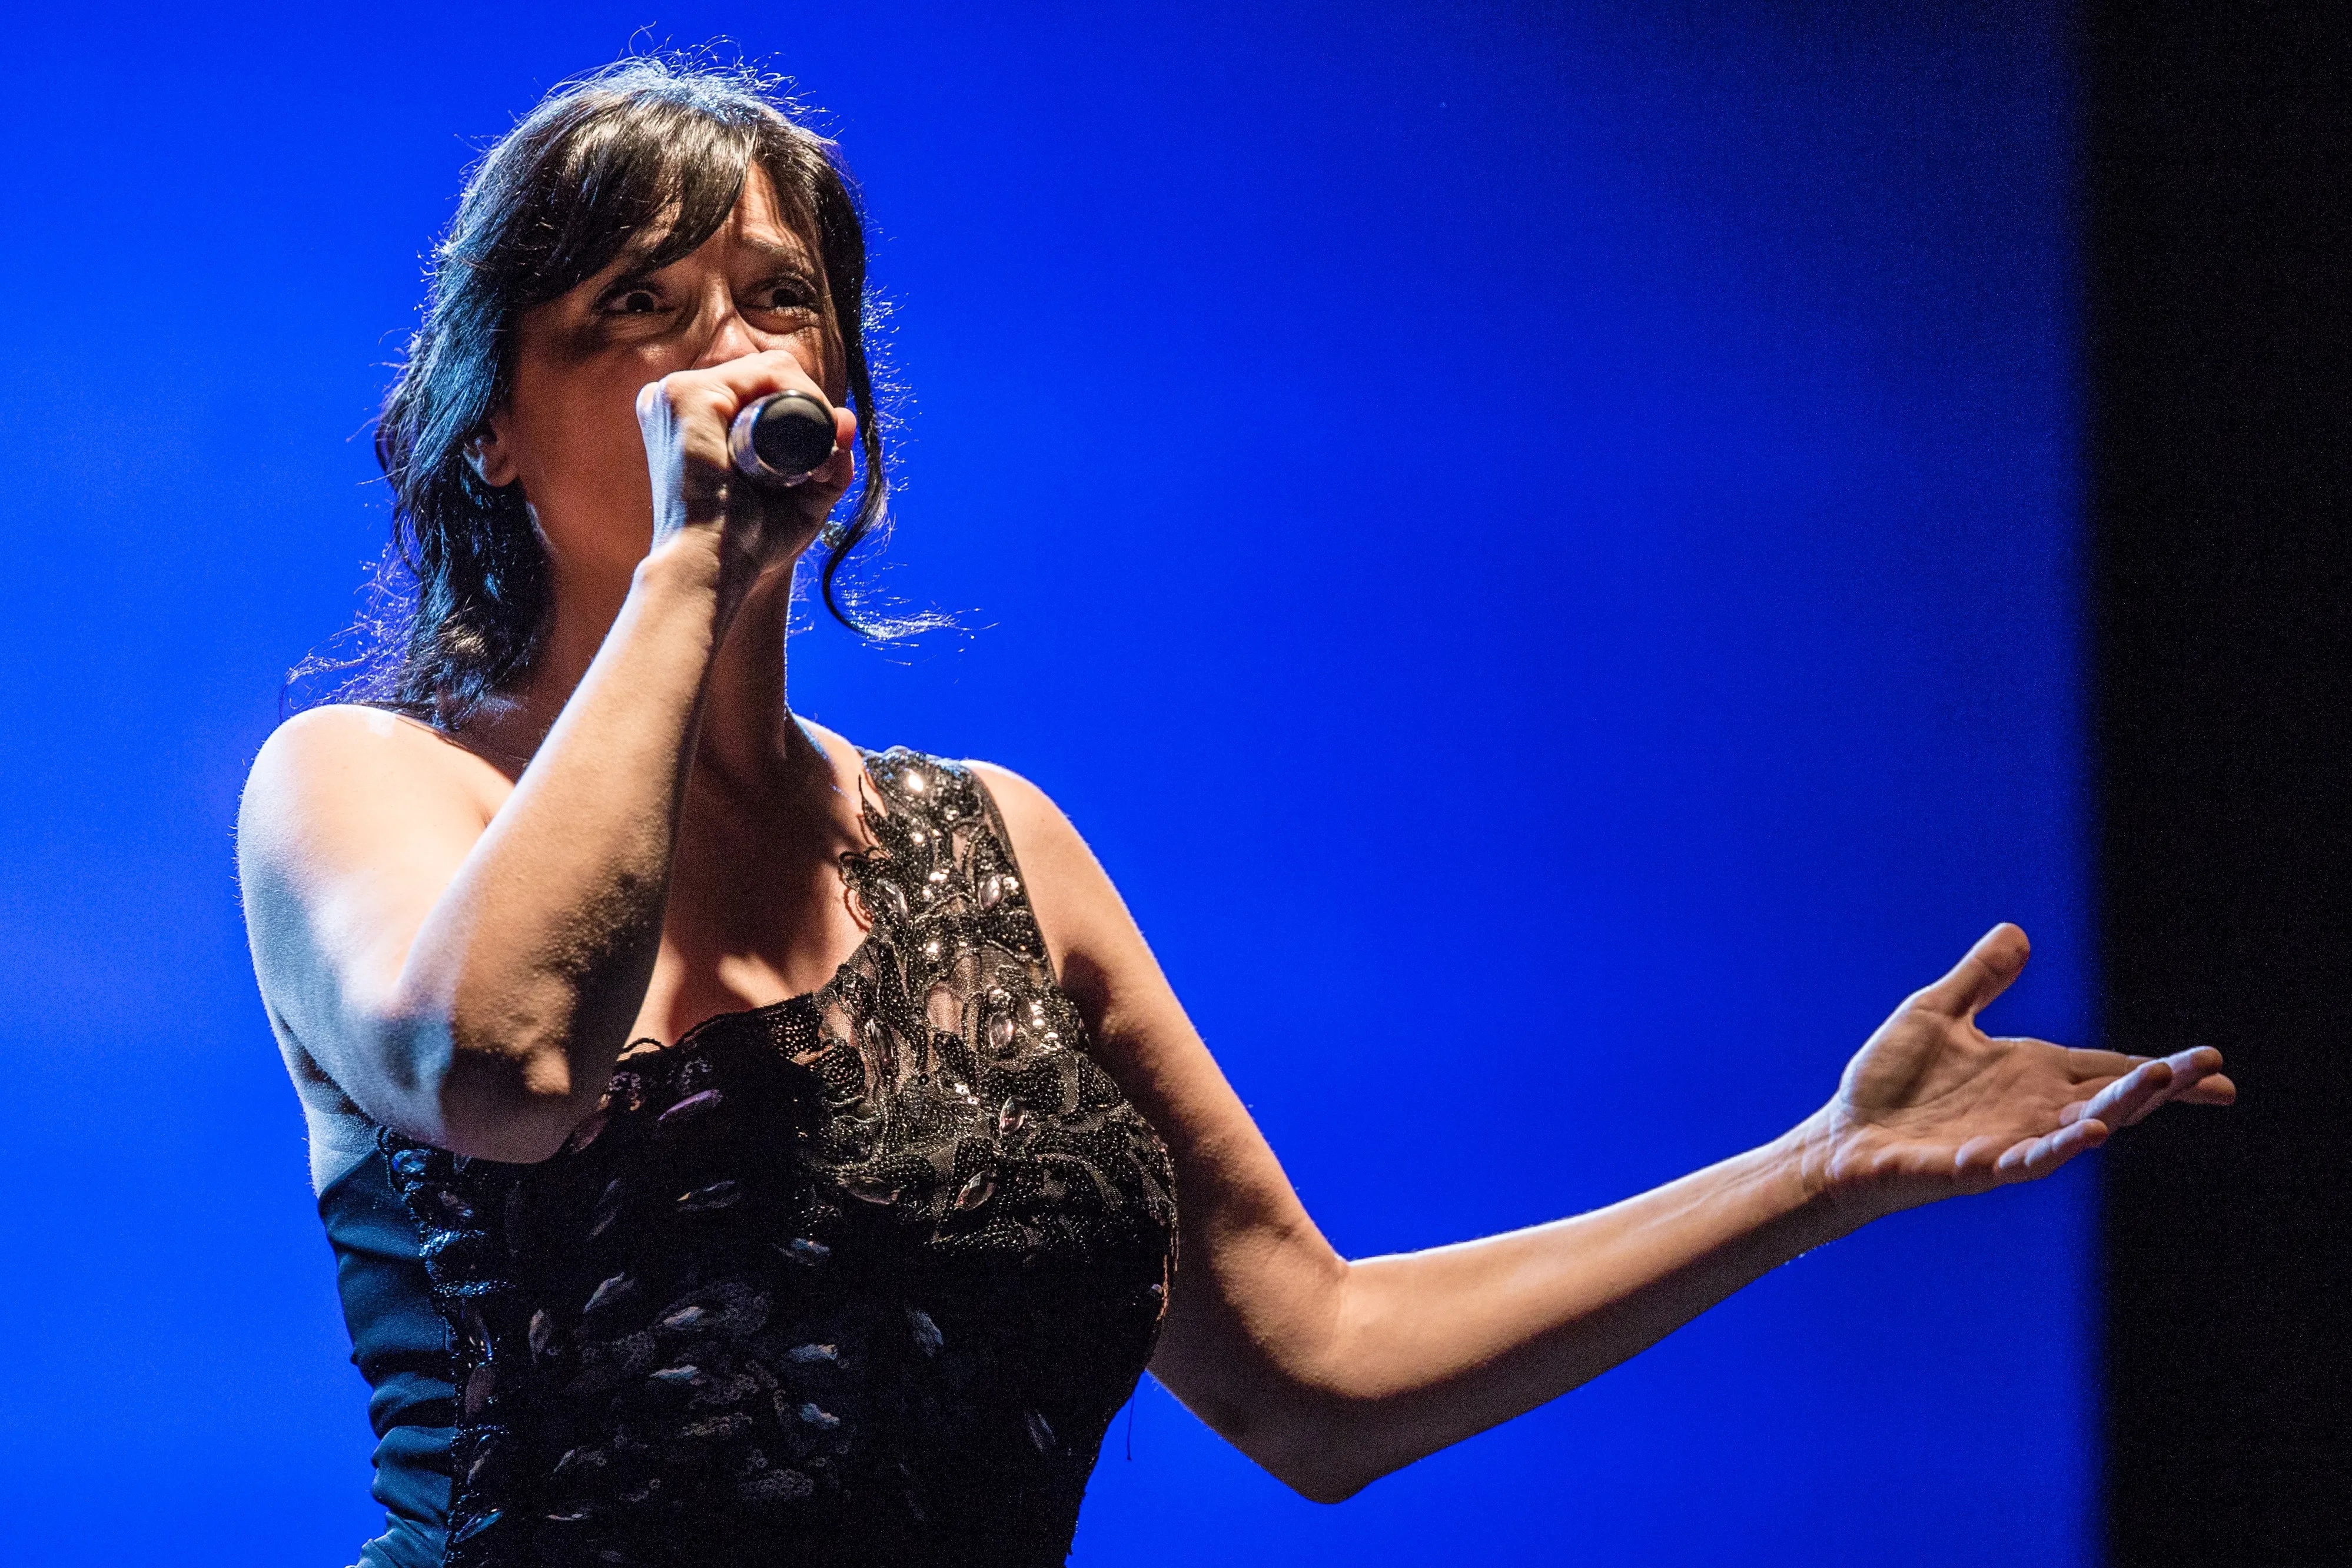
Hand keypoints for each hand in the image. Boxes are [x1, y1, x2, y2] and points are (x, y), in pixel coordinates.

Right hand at [634, 348, 858, 588]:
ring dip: (811, 405)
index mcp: (692, 419)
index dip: (804, 411)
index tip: (824, 456)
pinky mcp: (682, 396)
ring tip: (814, 455)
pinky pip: (761, 373)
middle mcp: (676, 400)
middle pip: (767, 376)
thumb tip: (848, 419)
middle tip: (824, 459)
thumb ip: (827, 463)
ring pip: (770, 371)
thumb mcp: (799, 499)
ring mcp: (673, 393)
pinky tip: (808, 429)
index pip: (759, 389)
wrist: (713, 568)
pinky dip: (799, 396)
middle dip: (812, 408)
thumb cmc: (747, 543)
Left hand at [1795, 924, 2233, 1219]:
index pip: (2109, 1067)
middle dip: (2162, 1085)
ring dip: (2119, 1109)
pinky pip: (2024, 1161)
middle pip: (2111, 1098)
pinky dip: (2055, 1149)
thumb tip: (2018, 932)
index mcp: (2030, 1072)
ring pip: (2079, 1128)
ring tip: (2159, 1081)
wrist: (1842, 1135)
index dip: (2162, 1069)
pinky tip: (2085, 1135)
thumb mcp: (1935, 1013)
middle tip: (2213, 1071)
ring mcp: (2008, 1141)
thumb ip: (1979, 979)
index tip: (2218, 1068)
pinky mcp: (1974, 1168)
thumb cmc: (1888, 1082)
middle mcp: (2031, 1109)